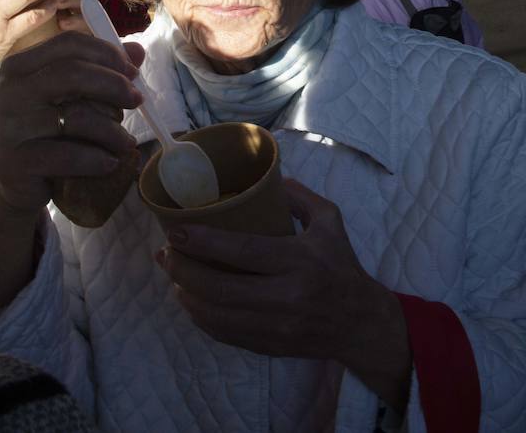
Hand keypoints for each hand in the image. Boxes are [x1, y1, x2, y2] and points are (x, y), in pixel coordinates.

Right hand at [0, 33, 143, 308]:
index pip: (69, 46)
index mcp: (23, 69)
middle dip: (112, 87)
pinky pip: (65, 155)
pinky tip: (109, 164)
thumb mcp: (68, 106)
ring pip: (71, 114)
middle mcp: (11, 92)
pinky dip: (95, 158)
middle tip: (137, 103)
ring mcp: (9, 129)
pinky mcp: (15, 165)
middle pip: (71, 74)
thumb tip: (139, 51)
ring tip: (125, 144)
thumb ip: (100, 76)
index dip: (106, 55)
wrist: (1, 194)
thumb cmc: (43, 141)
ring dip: (109, 128)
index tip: (133, 73)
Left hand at [157, 180, 411, 407]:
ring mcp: (275, 327)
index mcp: (299, 261)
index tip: (175, 231)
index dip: (203, 242)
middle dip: (182, 270)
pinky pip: (224, 334)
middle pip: (219, 288)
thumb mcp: (329, 220)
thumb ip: (297, 195)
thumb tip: (262, 178)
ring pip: (215, 315)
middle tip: (165, 253)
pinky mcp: (268, 346)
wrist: (361, 323)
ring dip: (185, 295)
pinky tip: (190, 300)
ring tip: (173, 274)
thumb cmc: (341, 265)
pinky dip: (201, 317)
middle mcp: (286, 297)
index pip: (242, 252)